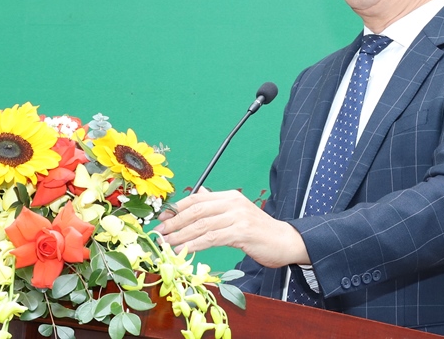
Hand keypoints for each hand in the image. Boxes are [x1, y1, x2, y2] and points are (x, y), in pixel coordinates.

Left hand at [154, 189, 308, 267]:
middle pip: (196, 210)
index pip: (196, 198)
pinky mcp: (241, 232)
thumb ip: (217, 205)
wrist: (285, 241)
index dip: (177, 208)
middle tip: (158, 232)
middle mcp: (232, 202)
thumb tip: (200, 193)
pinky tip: (183, 250)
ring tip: (166, 243)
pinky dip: (195, 244)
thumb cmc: (259, 231)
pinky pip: (212, 238)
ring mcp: (237, 216)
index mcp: (229, 196)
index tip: (161, 218)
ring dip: (181, 235)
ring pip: (202, 225)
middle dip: (174, 221)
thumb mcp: (237, 213)